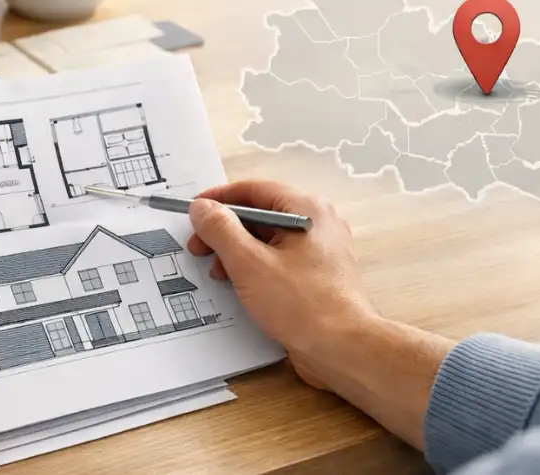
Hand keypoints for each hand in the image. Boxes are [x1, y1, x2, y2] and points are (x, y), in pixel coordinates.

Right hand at [187, 180, 377, 389]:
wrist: (342, 349)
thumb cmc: (304, 306)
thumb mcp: (249, 263)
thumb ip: (220, 230)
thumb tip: (202, 208)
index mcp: (306, 210)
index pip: (254, 190)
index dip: (219, 199)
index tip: (196, 211)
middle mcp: (317, 224)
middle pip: (261, 214)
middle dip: (225, 231)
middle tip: (200, 246)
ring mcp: (320, 251)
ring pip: (269, 239)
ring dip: (237, 252)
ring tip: (219, 273)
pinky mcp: (317, 275)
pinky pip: (280, 260)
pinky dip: (255, 267)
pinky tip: (240, 286)